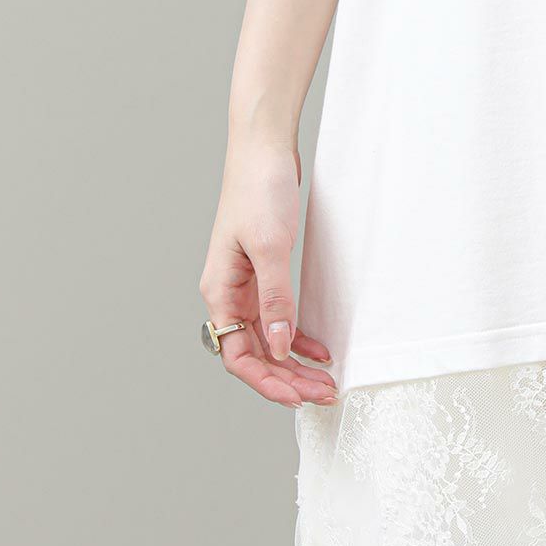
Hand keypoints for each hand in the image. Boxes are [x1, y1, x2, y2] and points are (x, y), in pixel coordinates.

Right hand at [199, 138, 336, 408]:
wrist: (263, 149)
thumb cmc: (259, 190)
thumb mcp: (271, 246)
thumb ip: (276, 299)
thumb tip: (281, 348)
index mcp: (220, 292)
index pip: (238, 355)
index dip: (267, 381)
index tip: (298, 397)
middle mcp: (228, 294)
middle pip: (255, 353)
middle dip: (287, 379)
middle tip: (324, 394)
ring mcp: (246, 285)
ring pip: (269, 339)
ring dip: (295, 363)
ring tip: (325, 381)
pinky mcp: (264, 273)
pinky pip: (278, 318)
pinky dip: (298, 336)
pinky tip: (319, 350)